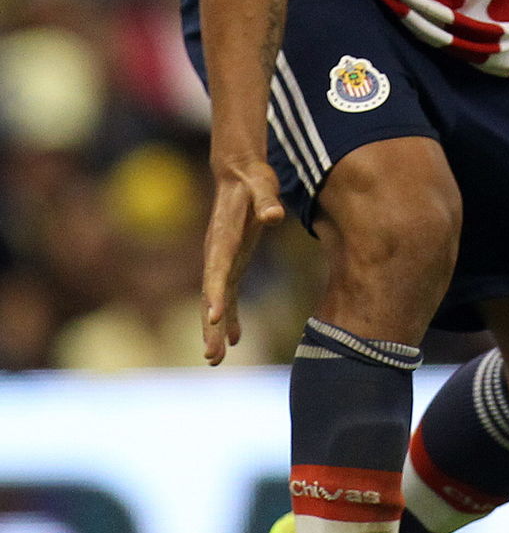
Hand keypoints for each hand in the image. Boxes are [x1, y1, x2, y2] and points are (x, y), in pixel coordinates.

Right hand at [202, 160, 284, 363]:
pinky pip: (228, 294)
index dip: (215, 295)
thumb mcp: (263, 186)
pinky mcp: (232, 262)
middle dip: (210, 326)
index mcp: (223, 239)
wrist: (238, 173)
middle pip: (211, 295)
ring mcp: (223, 260)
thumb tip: (274, 216)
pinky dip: (229, 317)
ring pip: (215, 300)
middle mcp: (217, 254)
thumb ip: (267, 201)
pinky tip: (234, 339)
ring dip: (215, 330)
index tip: (213, 319)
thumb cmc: (252, 179)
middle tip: (211, 357)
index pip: (217, 271)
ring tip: (215, 360)